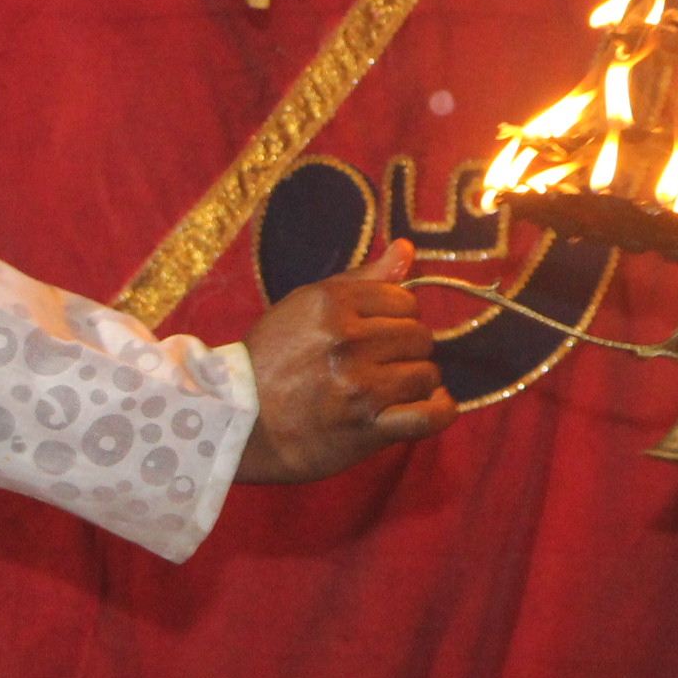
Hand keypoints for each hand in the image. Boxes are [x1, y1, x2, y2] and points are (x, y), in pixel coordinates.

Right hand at [235, 240, 457, 481]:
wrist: (237, 421)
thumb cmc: (270, 359)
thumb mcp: (305, 305)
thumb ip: (361, 279)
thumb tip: (407, 249)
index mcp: (333, 304)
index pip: (405, 301)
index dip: (398, 317)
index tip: (381, 333)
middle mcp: (349, 341)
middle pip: (420, 337)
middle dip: (408, 350)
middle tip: (383, 364)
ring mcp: (360, 386)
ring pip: (426, 373)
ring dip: (418, 381)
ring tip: (393, 388)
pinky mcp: (367, 428)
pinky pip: (429, 416)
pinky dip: (440, 410)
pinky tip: (436, 404)